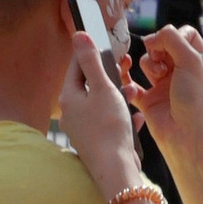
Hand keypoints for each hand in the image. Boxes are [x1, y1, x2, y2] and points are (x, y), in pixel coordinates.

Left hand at [55, 33, 140, 193]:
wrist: (115, 168)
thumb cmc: (108, 127)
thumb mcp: (103, 88)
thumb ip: (91, 61)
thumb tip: (78, 36)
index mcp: (68, 98)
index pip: (75, 68)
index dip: (89, 54)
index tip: (102, 45)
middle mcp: (70, 114)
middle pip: (89, 86)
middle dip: (108, 78)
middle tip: (122, 71)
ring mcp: (81, 129)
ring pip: (101, 105)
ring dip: (118, 98)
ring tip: (132, 94)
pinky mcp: (94, 142)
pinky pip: (109, 123)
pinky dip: (122, 119)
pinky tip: (134, 120)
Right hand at [135, 26, 202, 186]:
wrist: (188, 135)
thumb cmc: (198, 101)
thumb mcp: (191, 60)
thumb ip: (171, 39)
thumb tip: (152, 36)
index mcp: (198, 61)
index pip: (184, 35)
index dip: (172, 36)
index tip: (166, 43)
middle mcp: (182, 72)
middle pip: (162, 48)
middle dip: (158, 50)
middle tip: (160, 59)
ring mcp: (165, 86)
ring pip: (147, 64)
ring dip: (147, 65)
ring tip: (157, 75)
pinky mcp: (150, 101)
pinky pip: (133, 87)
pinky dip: (129, 84)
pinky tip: (132, 85)